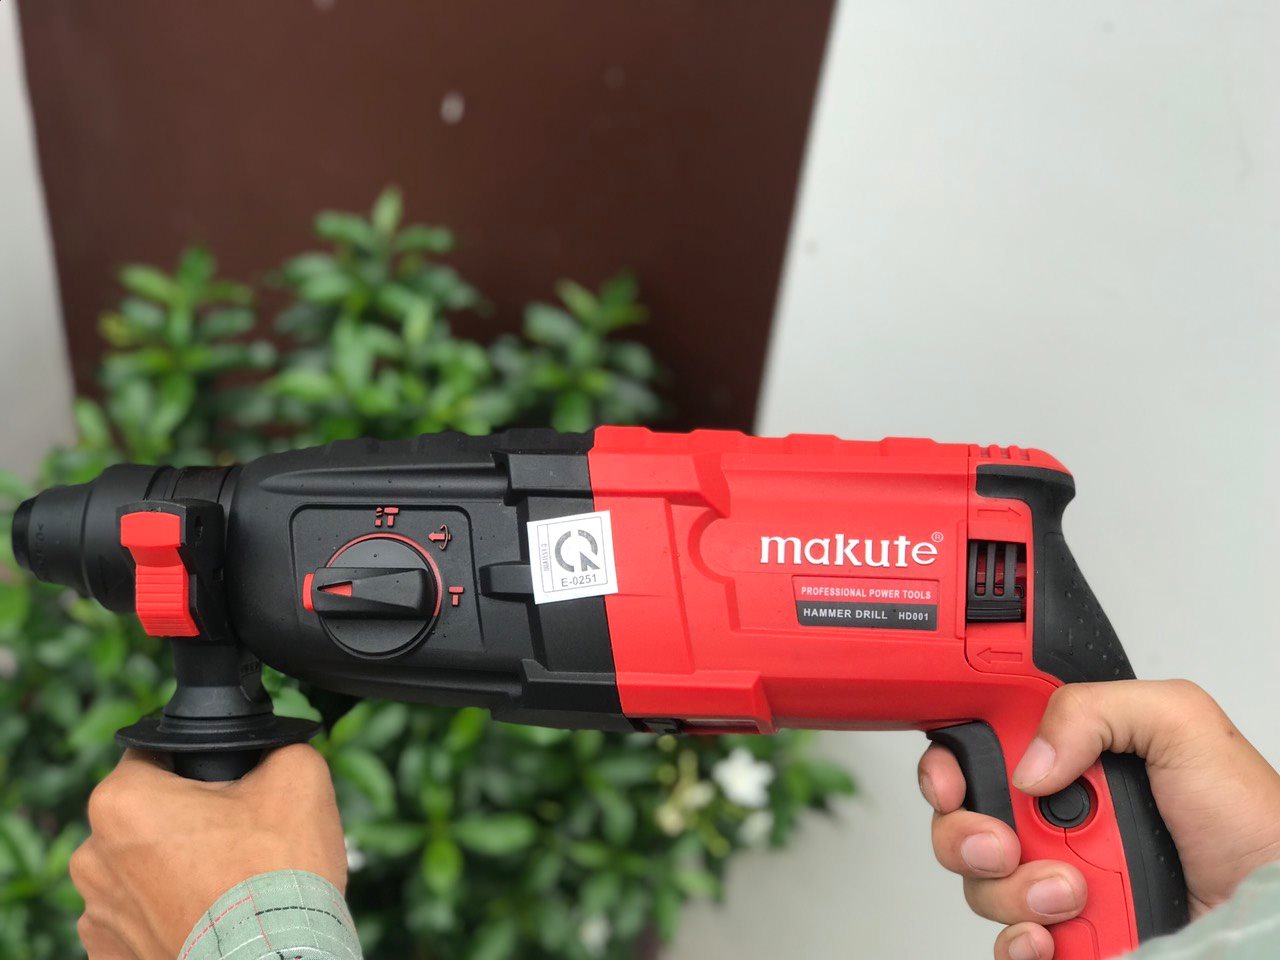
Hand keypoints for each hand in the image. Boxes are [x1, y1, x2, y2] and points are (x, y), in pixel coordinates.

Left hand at [70, 745, 346, 958]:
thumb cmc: (276, 876)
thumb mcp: (299, 777)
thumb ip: (273, 745)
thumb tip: (266, 747)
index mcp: (122, 802)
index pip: (156, 753)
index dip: (200, 764)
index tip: (232, 788)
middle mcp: (92, 857)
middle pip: (148, 814)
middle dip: (188, 819)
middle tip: (238, 838)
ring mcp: (96, 915)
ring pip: (143, 868)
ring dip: (177, 870)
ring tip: (227, 886)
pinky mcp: (110, 957)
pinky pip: (140, 917)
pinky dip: (170, 914)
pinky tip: (209, 919)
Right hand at [918, 680, 1279, 959]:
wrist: (1271, 912)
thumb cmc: (1248, 822)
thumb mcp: (1181, 724)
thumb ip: (1095, 708)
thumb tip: (1027, 763)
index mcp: (1070, 760)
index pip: (976, 752)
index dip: (947, 766)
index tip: (951, 784)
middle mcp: (1054, 821)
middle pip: (959, 819)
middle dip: (967, 833)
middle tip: (1006, 845)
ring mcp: (1054, 880)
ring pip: (979, 885)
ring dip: (1015, 890)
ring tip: (1074, 892)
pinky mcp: (1066, 936)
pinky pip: (1007, 945)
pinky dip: (1020, 943)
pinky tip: (1053, 935)